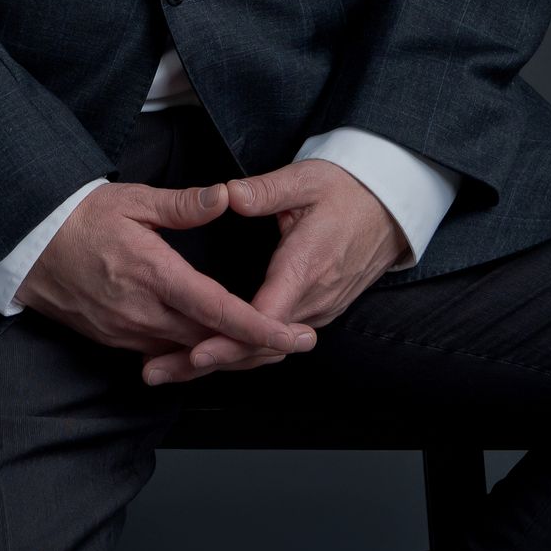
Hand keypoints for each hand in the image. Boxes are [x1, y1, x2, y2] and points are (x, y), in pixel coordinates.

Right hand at [15, 179, 318, 371]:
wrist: (27, 248)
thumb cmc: (81, 219)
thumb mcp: (132, 199)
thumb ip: (183, 204)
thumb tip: (225, 196)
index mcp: (153, 274)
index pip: (217, 311)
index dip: (260, 328)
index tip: (293, 337)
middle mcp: (142, 312)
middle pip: (212, 343)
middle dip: (257, 348)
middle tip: (298, 342)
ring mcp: (127, 331)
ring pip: (190, 355)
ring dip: (228, 354)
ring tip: (269, 346)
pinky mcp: (116, 340)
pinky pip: (164, 354)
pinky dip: (195, 353)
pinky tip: (218, 345)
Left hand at [138, 159, 408, 384]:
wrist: (391, 206)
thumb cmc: (348, 190)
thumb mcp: (306, 179)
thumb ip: (264, 190)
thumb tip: (226, 195)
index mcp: (306, 266)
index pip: (265, 317)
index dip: (230, 339)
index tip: (196, 351)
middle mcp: (314, 298)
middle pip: (259, 346)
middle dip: (209, 361)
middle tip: (159, 371)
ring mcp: (319, 310)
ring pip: (267, 350)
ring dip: (221, 364)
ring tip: (171, 371)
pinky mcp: (319, 311)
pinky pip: (278, 342)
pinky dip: (243, 355)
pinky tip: (211, 357)